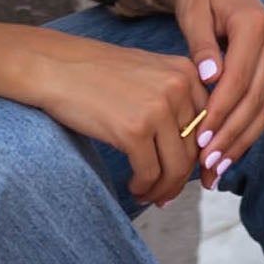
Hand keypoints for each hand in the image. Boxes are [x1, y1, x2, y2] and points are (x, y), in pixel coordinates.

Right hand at [0, 26, 216, 209]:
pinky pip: (151, 172)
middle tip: (166, 194)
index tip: (187, 174)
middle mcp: (178, 87)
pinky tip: (134, 188)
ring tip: (150, 196)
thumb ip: (175, 99)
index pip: (207, 125)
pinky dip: (145, 187)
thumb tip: (194, 147)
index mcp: (186, 71)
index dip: (198, 156)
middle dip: (181, 178)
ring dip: (163, 189)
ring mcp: (158, 108)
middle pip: (194, 148)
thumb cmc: (97, 73)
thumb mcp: (148, 73)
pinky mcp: (134, 129)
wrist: (55, 66)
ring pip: (176, 166)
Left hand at [143, 0, 263, 183]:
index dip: (221, 112)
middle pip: (256, 99)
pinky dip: (248, 130)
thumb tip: (211, 77)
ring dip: (241, 141)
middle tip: (207, 165)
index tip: (199, 140)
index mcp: (255, 24)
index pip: (239, 79)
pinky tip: (229, 152)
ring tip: (216, 168)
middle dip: (232, 136)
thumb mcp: (192, 11)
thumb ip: (202, 44)